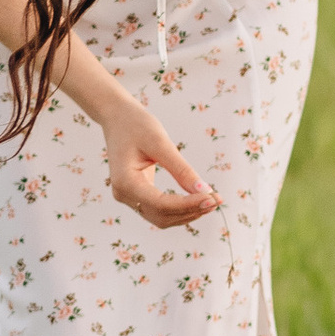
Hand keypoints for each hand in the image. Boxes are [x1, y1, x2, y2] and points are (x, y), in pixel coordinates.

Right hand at [102, 104, 220, 230]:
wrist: (117, 117)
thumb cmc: (136, 125)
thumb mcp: (160, 143)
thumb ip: (181, 169)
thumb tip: (205, 191)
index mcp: (125, 182)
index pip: (161, 204)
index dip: (188, 204)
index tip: (213, 198)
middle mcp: (123, 194)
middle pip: (161, 216)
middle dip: (191, 211)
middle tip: (217, 199)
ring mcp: (128, 197)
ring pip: (161, 218)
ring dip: (187, 213)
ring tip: (211, 201)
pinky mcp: (135, 195)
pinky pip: (158, 210)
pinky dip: (179, 209)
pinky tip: (197, 200)